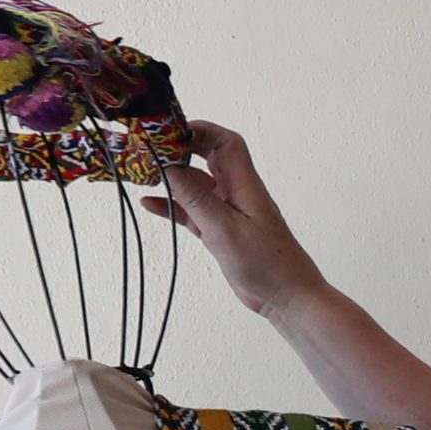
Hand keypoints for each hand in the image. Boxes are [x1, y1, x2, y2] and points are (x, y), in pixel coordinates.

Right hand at [139, 121, 327, 319]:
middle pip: (207, 158)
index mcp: (244, 184)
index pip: (225, 143)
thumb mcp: (225, 229)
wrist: (286, 297)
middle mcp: (236, 192)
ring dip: (172, 179)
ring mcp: (227, 211)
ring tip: (144, 175)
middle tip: (151, 150)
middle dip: (180, 149)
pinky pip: (191, 211)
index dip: (200, 131)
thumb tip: (169, 167)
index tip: (170, 132)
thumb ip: (196, 199)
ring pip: (195, 185)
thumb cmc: (268, 264)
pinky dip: (172, 206)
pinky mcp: (220, 231)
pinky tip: (150, 203)